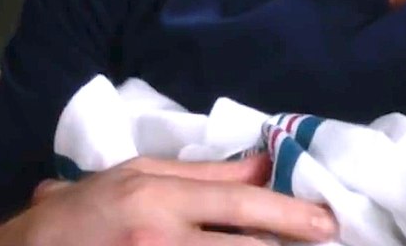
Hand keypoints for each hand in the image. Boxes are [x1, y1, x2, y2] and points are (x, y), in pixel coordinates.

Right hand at [0, 155, 338, 245]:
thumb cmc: (78, 213)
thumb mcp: (135, 176)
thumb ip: (203, 175)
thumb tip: (262, 168)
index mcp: (158, 197)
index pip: (242, 204)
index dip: (291, 215)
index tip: (327, 223)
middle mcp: (160, 239)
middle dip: (287, 245)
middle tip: (322, 240)